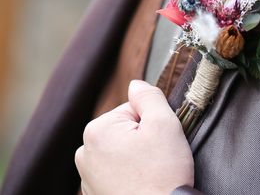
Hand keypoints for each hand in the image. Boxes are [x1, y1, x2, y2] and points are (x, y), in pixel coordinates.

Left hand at [75, 80, 194, 194]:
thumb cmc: (162, 174)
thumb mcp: (164, 123)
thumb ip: (149, 96)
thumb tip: (136, 84)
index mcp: (97, 130)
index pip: (133, 108)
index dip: (152, 120)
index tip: (158, 140)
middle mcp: (85, 153)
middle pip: (125, 129)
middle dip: (143, 138)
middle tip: (156, 156)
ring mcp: (87, 178)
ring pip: (122, 150)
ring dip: (136, 156)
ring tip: (149, 172)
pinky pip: (116, 172)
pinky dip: (130, 175)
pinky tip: (141, 184)